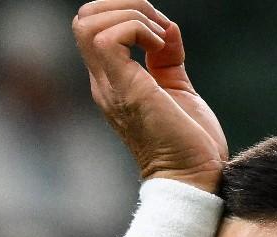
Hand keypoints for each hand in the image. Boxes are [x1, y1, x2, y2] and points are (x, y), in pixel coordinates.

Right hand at [73, 0, 227, 192]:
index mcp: (113, 82)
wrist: (194, 179)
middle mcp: (104, 83)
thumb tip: (168, 28)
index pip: (92, 30)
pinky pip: (111, 38)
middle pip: (83, 19)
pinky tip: (162, 49)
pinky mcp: (126, 90)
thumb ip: (167, 59)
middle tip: (159, 28)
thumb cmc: (190, 143)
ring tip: (160, 39)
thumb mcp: (176, 90)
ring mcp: (111, 87)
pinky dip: (139, 30)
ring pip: (90, 23)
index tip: (161, 32)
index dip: (125, 15)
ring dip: (132, 17)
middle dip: (124, 6)